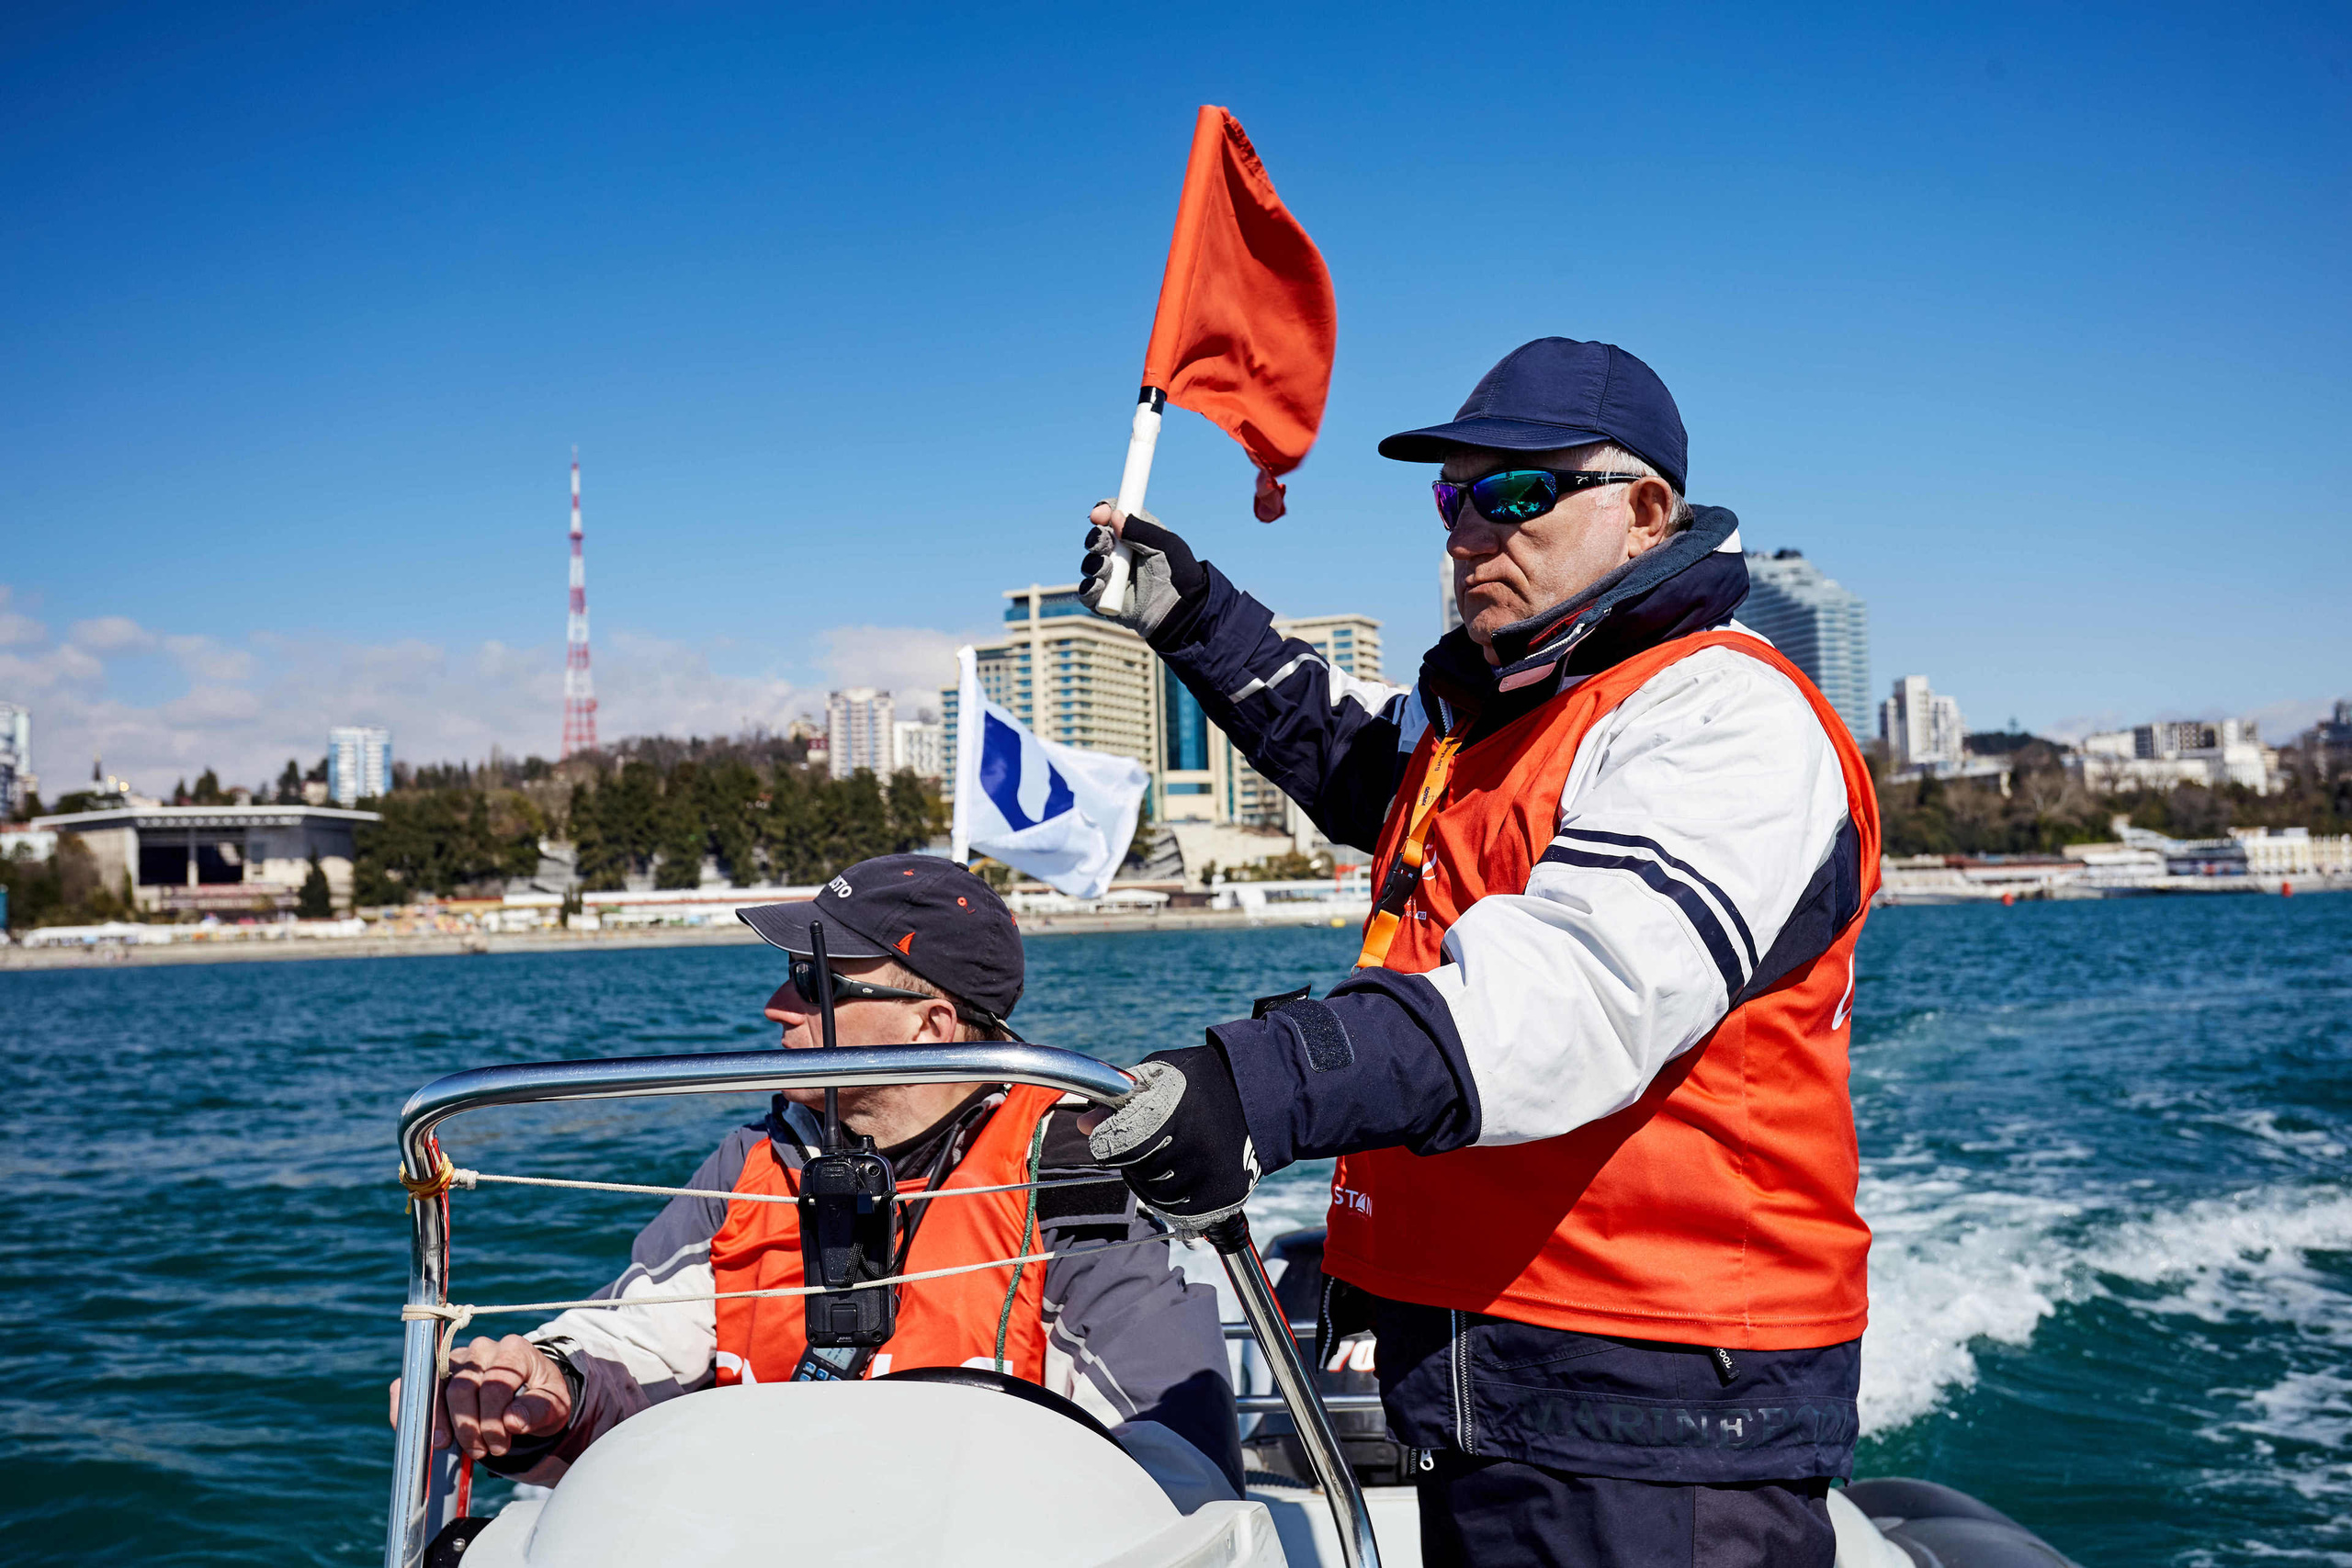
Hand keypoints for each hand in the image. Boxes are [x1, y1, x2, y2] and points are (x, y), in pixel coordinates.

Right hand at [387, 1334, 573, 1458]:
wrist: (528, 1397)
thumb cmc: (541, 1400)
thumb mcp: (555, 1407)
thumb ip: (539, 1411)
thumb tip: (513, 1421)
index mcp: (514, 1350)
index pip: (496, 1383)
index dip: (494, 1419)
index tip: (500, 1445)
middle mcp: (482, 1349)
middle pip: (463, 1387)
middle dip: (469, 1426)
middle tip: (482, 1451)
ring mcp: (454, 1359)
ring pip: (436, 1387)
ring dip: (441, 1422)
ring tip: (449, 1447)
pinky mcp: (433, 1372)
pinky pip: (409, 1384)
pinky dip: (408, 1410)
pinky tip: (422, 1435)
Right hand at [1080, 502, 1206, 639]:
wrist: (1182, 609)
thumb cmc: (1180, 574)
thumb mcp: (1166, 545)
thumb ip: (1141, 530)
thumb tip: (1115, 516)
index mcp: (1134, 536)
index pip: (1111, 519)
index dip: (1102, 513)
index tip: (1099, 515)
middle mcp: (1120, 555)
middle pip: (1095, 540)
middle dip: (1095, 539)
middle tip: (1105, 544)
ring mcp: (1111, 578)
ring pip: (1089, 565)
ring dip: (1094, 564)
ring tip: (1108, 569)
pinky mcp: (1105, 600)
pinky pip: (1087, 592)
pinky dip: (1090, 587)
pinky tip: (1100, 585)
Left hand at [1084, 1047, 1258, 1228]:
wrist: (1263, 1095)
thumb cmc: (1204, 1079)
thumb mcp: (1160, 1072)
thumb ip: (1120, 1098)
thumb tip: (1083, 1125)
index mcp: (1169, 1114)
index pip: (1114, 1147)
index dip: (1113, 1139)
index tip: (1124, 1131)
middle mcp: (1190, 1150)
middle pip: (1134, 1172)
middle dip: (1136, 1158)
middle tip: (1159, 1138)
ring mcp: (1208, 1178)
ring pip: (1154, 1196)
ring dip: (1154, 1180)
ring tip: (1177, 1152)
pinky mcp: (1222, 1198)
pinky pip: (1181, 1211)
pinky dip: (1177, 1198)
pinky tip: (1189, 1172)